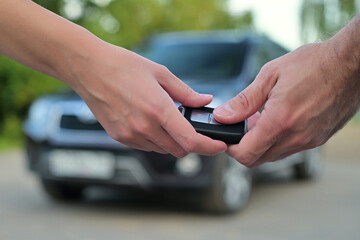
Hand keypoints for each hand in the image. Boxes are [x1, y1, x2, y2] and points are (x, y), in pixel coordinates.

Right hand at [68, 42, 226, 156]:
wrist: (88, 68)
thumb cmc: (123, 66)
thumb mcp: (160, 73)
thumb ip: (185, 92)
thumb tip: (204, 101)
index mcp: (159, 109)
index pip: (190, 141)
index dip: (209, 147)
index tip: (219, 146)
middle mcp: (144, 127)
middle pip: (179, 150)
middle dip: (190, 143)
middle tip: (191, 128)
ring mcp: (130, 135)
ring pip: (162, 150)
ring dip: (172, 142)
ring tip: (167, 120)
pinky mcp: (120, 137)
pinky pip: (146, 147)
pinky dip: (155, 140)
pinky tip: (151, 123)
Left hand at [213, 39, 359, 166]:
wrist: (351, 63)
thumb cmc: (313, 64)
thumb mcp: (270, 76)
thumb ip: (244, 101)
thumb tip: (223, 116)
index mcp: (280, 122)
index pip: (246, 154)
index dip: (231, 148)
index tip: (228, 136)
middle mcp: (296, 137)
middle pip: (258, 160)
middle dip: (245, 147)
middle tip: (244, 125)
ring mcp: (310, 141)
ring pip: (274, 156)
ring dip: (262, 144)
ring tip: (262, 118)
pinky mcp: (319, 139)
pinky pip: (291, 149)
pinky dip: (279, 141)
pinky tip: (280, 120)